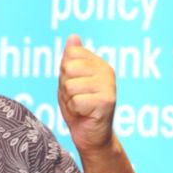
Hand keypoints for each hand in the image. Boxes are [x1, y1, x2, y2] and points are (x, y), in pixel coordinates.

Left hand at [58, 34, 115, 153]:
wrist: (91, 136)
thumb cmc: (79, 108)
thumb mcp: (70, 81)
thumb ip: (71, 60)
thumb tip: (73, 36)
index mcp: (98, 63)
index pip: (69, 55)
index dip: (64, 73)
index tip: (74, 86)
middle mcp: (107, 71)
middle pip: (67, 68)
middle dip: (65, 87)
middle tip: (77, 99)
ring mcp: (109, 86)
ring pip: (70, 86)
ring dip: (70, 100)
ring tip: (81, 107)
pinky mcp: (107, 101)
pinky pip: (76, 101)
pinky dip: (75, 110)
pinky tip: (85, 114)